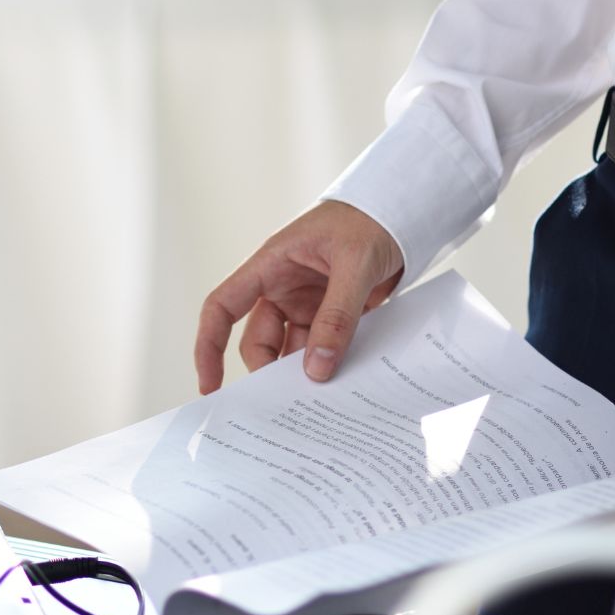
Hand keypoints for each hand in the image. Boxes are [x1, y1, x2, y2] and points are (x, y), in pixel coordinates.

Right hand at [194, 201, 404, 393]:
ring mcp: (306, 304)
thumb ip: (337, 316)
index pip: (222, 307)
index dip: (208, 346)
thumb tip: (317, 369)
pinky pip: (321, 348)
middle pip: (259, 342)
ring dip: (302, 373)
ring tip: (319, 399)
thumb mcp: (356, 264)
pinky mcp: (332, 316)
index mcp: (271, 265)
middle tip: (290, 401)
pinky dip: (328, 365)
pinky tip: (340, 384)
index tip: (211, 386)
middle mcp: (282, 288)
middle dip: (269, 372)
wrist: (406, 213)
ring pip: (291, 351)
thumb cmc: (372, 219)